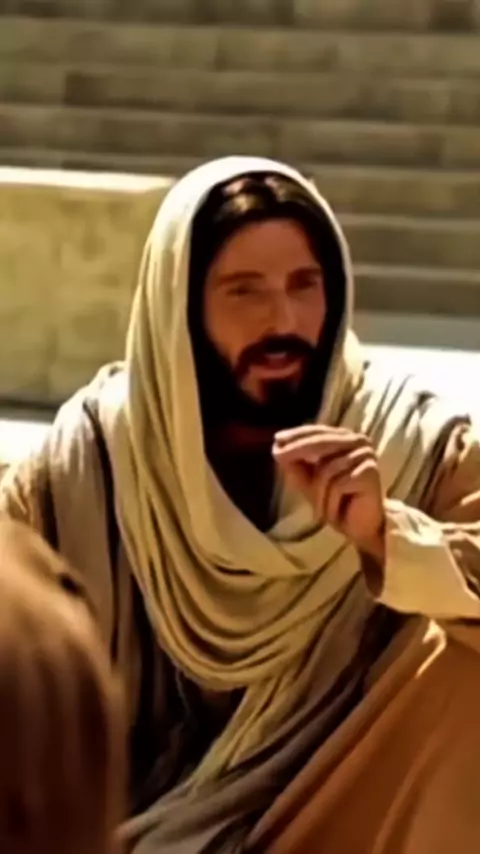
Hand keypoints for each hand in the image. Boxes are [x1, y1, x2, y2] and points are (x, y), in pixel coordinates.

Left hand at [273, 425, 385, 560]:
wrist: (361, 528)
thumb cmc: (336, 502)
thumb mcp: (309, 482)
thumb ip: (295, 465)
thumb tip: (276, 447)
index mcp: (346, 439)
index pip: (318, 431)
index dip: (297, 435)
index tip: (276, 439)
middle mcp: (358, 442)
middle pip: (321, 443)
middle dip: (297, 450)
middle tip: (277, 455)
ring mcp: (366, 456)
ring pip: (326, 469)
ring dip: (318, 494)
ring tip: (320, 510)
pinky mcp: (370, 472)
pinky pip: (338, 484)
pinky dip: (331, 502)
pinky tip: (335, 513)